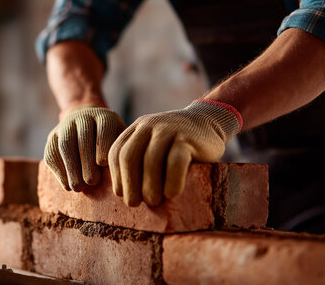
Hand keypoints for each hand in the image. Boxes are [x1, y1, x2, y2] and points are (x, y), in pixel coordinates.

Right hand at [44, 102, 125, 190]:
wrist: (87, 126)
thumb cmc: (112, 143)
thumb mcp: (120, 142)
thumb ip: (119, 154)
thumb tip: (120, 176)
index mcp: (105, 117)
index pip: (104, 127)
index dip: (103, 145)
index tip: (103, 164)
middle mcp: (84, 117)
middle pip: (83, 137)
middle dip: (86, 161)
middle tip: (92, 182)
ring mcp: (65, 126)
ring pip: (65, 145)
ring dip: (71, 169)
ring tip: (78, 188)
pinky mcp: (52, 137)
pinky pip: (52, 153)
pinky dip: (59, 171)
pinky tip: (67, 186)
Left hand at [108, 99, 241, 206]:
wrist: (208, 121)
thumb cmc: (177, 145)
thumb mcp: (152, 145)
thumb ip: (138, 161)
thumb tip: (126, 197)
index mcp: (136, 129)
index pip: (116, 153)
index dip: (116, 176)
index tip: (121, 194)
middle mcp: (149, 125)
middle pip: (129, 157)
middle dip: (129, 184)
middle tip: (134, 203)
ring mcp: (169, 130)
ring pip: (151, 161)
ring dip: (149, 187)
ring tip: (153, 202)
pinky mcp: (188, 139)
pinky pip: (176, 162)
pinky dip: (171, 181)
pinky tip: (172, 194)